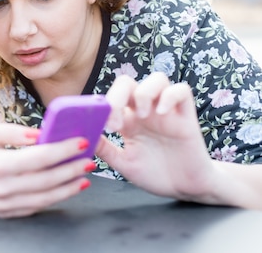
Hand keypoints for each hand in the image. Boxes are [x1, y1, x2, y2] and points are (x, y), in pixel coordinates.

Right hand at [0, 121, 94, 217]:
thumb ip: (13, 131)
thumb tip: (42, 134)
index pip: (40, 157)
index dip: (64, 150)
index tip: (82, 141)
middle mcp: (3, 188)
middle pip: (47, 179)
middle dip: (72, 169)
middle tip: (90, 159)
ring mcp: (4, 204)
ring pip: (45, 197)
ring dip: (68, 187)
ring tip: (84, 175)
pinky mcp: (5, 213)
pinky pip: (35, 207)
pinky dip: (54, 198)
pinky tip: (66, 188)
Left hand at [96, 72, 215, 200]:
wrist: (186, 189)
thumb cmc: (155, 174)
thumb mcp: (124, 163)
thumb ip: (105, 148)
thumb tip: (80, 135)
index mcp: (128, 121)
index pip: (110, 98)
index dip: (102, 107)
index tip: (103, 128)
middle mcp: (145, 112)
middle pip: (128, 82)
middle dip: (117, 95)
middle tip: (117, 123)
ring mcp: (166, 113)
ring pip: (157, 79)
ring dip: (144, 92)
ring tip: (142, 116)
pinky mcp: (187, 117)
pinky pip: (182, 91)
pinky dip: (170, 96)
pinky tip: (162, 113)